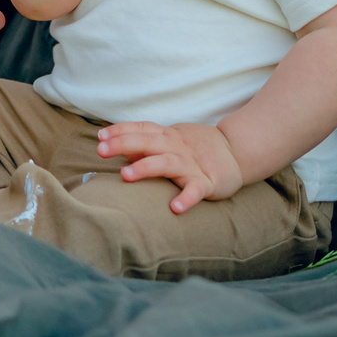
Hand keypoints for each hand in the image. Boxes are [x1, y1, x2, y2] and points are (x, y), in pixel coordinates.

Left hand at [96, 119, 244, 213]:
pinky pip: (196, 190)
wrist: (236, 152)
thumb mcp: (168, 143)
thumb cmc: (192, 150)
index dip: (120, 130)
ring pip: (165, 162)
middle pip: (147, 141)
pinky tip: (175, 208)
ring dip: (145, 167)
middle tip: (101, 150)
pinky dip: (186, 198)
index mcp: (165, 136)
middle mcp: (176, 147)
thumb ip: (143, 146)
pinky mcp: (207, 182)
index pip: (141, 128)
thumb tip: (116, 148)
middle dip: (122, 144)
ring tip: (125, 175)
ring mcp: (191, 164)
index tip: (100, 136)